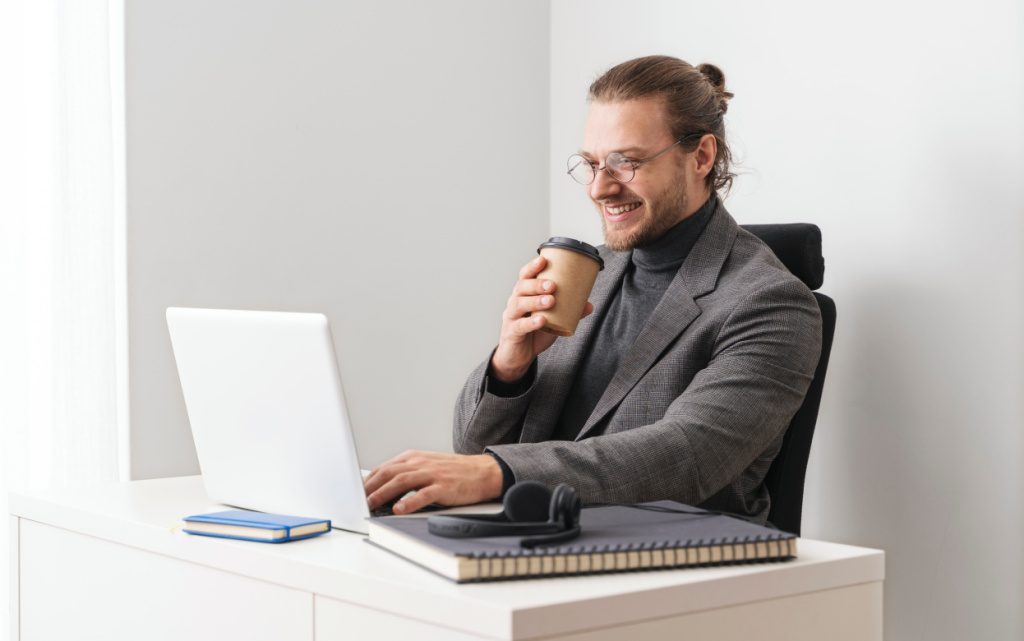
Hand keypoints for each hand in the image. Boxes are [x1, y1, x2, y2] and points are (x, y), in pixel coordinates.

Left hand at [363, 450, 503, 513]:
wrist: (482, 472)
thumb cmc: (453, 472)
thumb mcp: (427, 466)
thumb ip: (406, 474)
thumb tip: (381, 488)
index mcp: (414, 458)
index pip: (384, 468)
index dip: (368, 481)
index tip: (356, 492)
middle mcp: (421, 463)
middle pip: (389, 473)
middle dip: (370, 487)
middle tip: (357, 499)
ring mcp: (432, 474)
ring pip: (402, 481)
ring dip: (384, 493)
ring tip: (372, 504)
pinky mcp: (444, 487)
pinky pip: (424, 494)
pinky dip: (410, 502)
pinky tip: (399, 509)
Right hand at [491, 255, 593, 381]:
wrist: (519, 356)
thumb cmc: (534, 332)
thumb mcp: (553, 320)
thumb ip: (569, 312)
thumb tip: (589, 305)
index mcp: (524, 295)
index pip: (525, 276)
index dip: (532, 267)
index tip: (543, 260)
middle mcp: (515, 302)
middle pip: (521, 287)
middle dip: (537, 284)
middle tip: (553, 285)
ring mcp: (511, 317)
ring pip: (519, 304)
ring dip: (535, 300)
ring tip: (550, 300)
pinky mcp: (511, 333)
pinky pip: (520, 326)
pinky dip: (531, 322)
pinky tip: (541, 320)